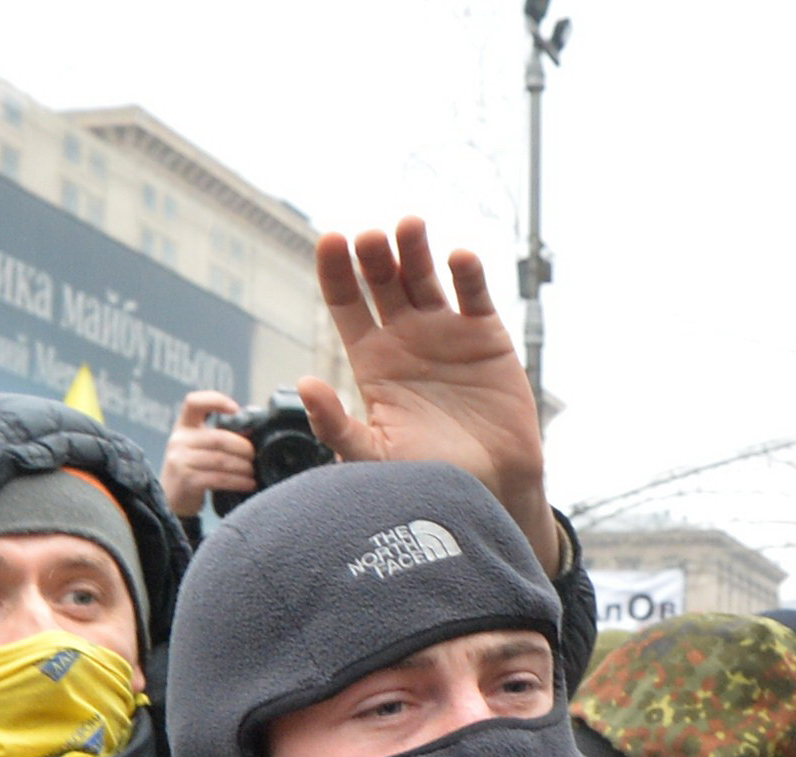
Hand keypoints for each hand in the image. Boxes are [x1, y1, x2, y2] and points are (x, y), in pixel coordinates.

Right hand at [161, 391, 255, 521]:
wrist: (170, 499)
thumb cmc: (192, 469)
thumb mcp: (197, 447)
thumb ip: (217, 437)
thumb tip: (251, 432)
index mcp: (183, 426)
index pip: (194, 402)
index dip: (215, 400)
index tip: (235, 409)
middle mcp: (179, 440)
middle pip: (218, 438)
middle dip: (242, 447)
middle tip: (254, 455)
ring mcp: (180, 460)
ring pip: (221, 460)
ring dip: (243, 467)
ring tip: (253, 471)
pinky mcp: (186, 480)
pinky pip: (218, 479)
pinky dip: (238, 482)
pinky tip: (248, 484)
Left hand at [300, 218, 562, 574]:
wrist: (490, 490)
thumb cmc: (426, 479)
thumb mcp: (372, 456)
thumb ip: (336, 424)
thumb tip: (305, 383)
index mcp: (371, 359)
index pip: (346, 301)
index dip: (336, 270)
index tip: (331, 241)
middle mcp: (405, 338)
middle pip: (384, 279)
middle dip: (375, 254)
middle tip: (371, 239)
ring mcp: (446, 332)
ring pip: (425, 275)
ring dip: (415, 248)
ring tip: (408, 226)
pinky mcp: (486, 335)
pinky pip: (474, 293)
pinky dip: (467, 272)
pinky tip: (458, 259)